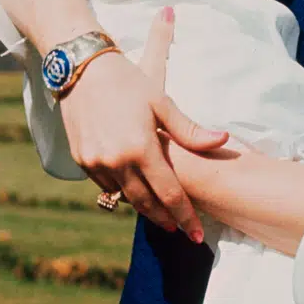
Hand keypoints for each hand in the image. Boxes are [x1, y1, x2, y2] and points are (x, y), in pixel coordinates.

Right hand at [61, 7, 227, 240]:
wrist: (81, 69)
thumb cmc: (128, 82)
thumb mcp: (161, 102)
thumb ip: (189, 130)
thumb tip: (222, 140)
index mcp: (141, 148)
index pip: (169, 193)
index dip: (185, 215)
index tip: (196, 233)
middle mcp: (116, 161)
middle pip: (146, 203)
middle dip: (165, 219)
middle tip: (180, 230)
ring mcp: (96, 162)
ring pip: (124, 196)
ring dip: (142, 205)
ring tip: (159, 211)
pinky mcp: (81, 159)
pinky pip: (105, 184)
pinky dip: (120, 189)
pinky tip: (132, 188)